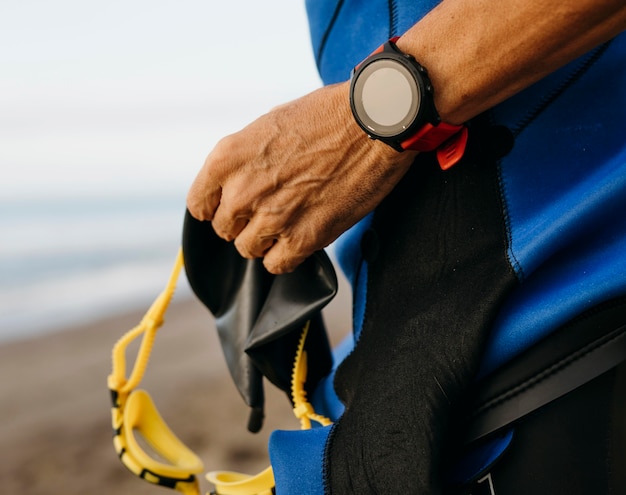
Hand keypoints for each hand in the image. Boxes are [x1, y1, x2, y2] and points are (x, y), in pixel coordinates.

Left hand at [186, 82, 415, 273]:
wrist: (372, 123)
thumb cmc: (326, 115)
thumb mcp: (269, 125)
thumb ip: (246, 160)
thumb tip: (240, 183)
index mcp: (227, 158)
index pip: (199, 204)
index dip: (215, 208)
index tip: (230, 208)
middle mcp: (242, 191)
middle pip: (225, 229)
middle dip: (244, 223)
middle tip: (269, 211)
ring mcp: (272, 217)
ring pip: (249, 249)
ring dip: (265, 241)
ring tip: (288, 224)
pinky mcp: (304, 238)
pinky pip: (277, 265)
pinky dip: (285, 257)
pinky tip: (300, 240)